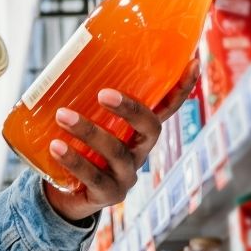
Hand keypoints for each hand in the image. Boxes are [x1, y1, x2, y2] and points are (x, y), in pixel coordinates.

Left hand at [42, 58, 200, 221]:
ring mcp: (126, 176)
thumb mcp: (86, 120)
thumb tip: (68, 56)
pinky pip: (94, 177)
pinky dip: (74, 160)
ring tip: (62, 115)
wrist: (63, 194)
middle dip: (130, 109)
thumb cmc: (78, 146)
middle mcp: (140, 152)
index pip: (167, 107)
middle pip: (150, 129)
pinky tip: (56, 146)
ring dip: (89, 131)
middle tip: (103, 93)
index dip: (182, 88)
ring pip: (117, 152)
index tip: (193, 62)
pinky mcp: (107, 194)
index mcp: (139, 131)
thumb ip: (85, 97)